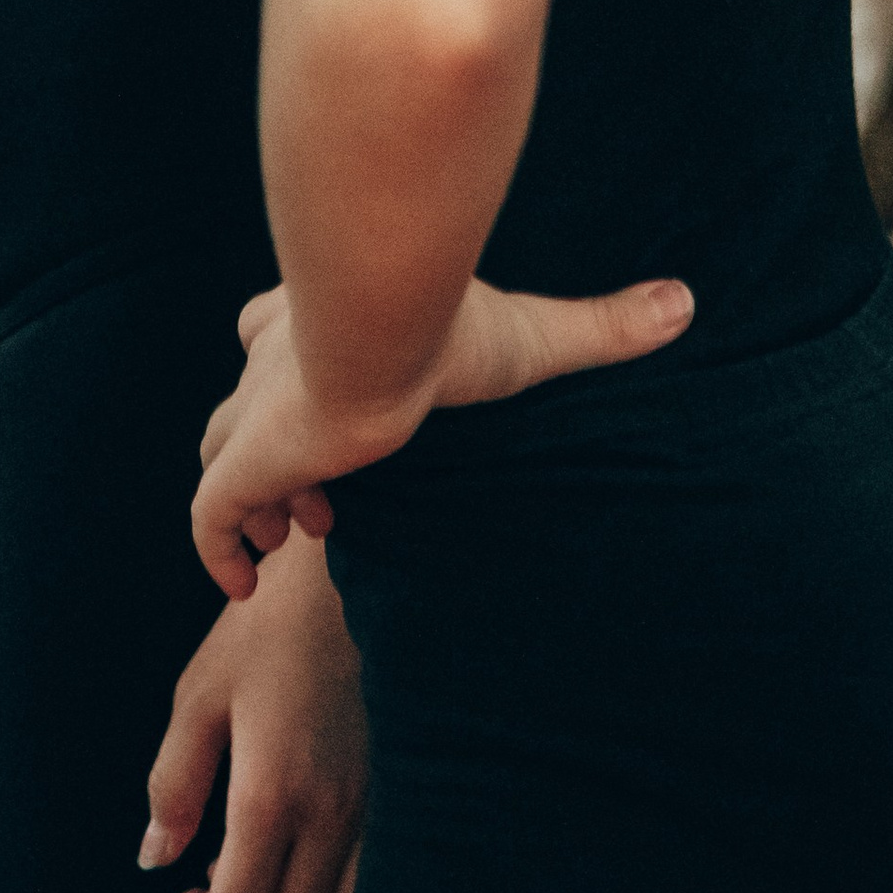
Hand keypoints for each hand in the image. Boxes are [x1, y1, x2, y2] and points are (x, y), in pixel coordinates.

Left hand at [141, 530, 365, 892]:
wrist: (344, 580)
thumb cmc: (263, 629)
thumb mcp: (199, 697)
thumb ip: (174, 785)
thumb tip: (155, 857)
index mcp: (272, 794)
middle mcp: (331, 813)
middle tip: (211, 875)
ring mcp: (372, 806)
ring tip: (256, 854)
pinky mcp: (396, 791)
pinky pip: (368, 876)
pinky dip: (331, 881)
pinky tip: (303, 837)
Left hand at [193, 273, 691, 601]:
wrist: (380, 328)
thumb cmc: (450, 325)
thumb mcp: (532, 332)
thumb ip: (602, 326)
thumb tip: (685, 305)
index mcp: (322, 320)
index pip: (276, 333)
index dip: (296, 377)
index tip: (335, 429)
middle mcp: (273, 359)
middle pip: (243, 400)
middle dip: (273, 448)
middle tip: (325, 500)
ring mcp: (253, 412)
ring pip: (220, 453)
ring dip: (255, 499)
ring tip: (307, 534)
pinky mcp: (243, 462)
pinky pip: (207, 518)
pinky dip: (222, 552)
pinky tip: (248, 587)